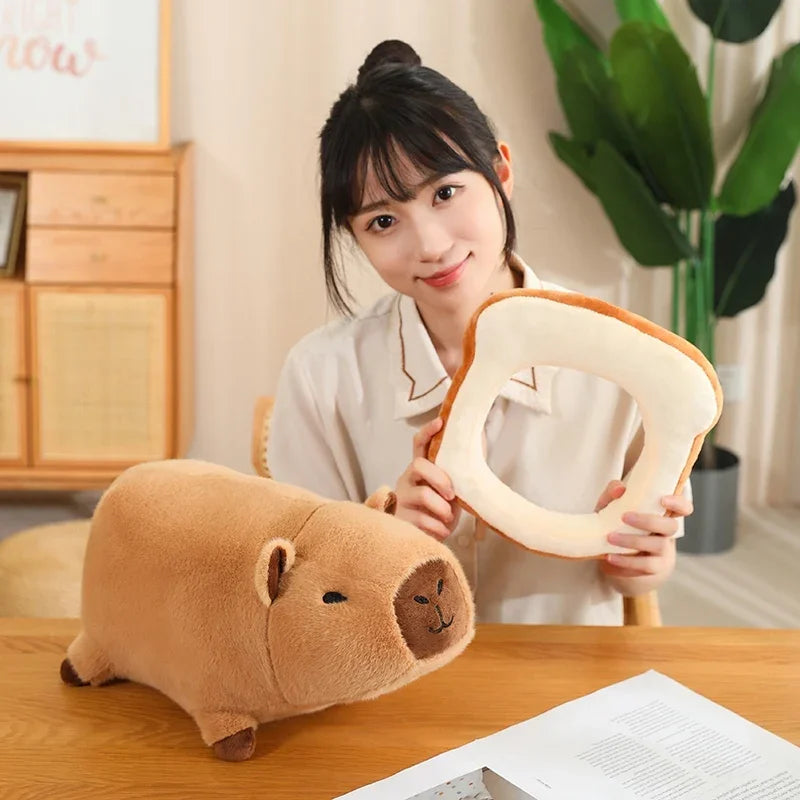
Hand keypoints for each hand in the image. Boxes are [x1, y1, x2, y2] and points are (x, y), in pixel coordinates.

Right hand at [394, 417, 460, 540]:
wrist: (432, 536)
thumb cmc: (443, 506)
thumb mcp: (455, 485)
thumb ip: (464, 463)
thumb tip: (480, 435)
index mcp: (421, 468)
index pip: (420, 443)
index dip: (428, 431)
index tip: (441, 422)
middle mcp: (407, 479)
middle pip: (418, 465)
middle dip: (440, 478)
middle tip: (452, 494)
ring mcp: (402, 498)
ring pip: (422, 495)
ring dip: (442, 508)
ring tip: (448, 517)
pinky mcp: (401, 519)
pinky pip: (422, 520)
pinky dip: (439, 527)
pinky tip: (441, 530)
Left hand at [595, 480, 691, 592]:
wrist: (613, 557)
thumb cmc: (615, 524)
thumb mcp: (610, 506)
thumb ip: (613, 493)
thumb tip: (620, 489)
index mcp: (661, 514)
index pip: (683, 507)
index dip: (679, 503)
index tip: (663, 499)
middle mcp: (666, 532)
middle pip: (671, 526)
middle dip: (648, 521)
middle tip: (624, 517)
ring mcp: (662, 552)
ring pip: (657, 546)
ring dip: (632, 541)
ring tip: (610, 537)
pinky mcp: (654, 569)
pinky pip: (644, 566)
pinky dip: (626, 561)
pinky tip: (609, 557)